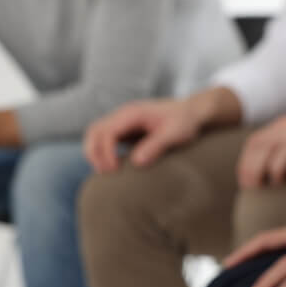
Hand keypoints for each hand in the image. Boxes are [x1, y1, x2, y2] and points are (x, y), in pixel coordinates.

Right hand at [83, 99, 201, 172]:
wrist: (191, 113)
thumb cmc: (184, 122)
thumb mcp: (174, 134)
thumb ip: (156, 146)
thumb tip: (137, 162)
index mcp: (132, 113)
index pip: (107, 131)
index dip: (107, 152)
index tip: (115, 169)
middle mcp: (123, 115)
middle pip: (94, 131)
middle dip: (95, 153)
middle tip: (107, 173)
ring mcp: (122, 121)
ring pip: (95, 134)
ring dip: (95, 153)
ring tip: (106, 172)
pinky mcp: (124, 130)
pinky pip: (104, 139)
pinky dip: (102, 153)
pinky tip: (113, 167)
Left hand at [236, 112, 285, 188]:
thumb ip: (277, 149)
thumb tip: (254, 177)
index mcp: (283, 126)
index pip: (255, 142)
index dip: (246, 164)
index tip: (246, 185)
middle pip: (265, 146)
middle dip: (255, 169)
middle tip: (256, 189)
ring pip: (285, 150)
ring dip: (276, 171)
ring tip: (278, 185)